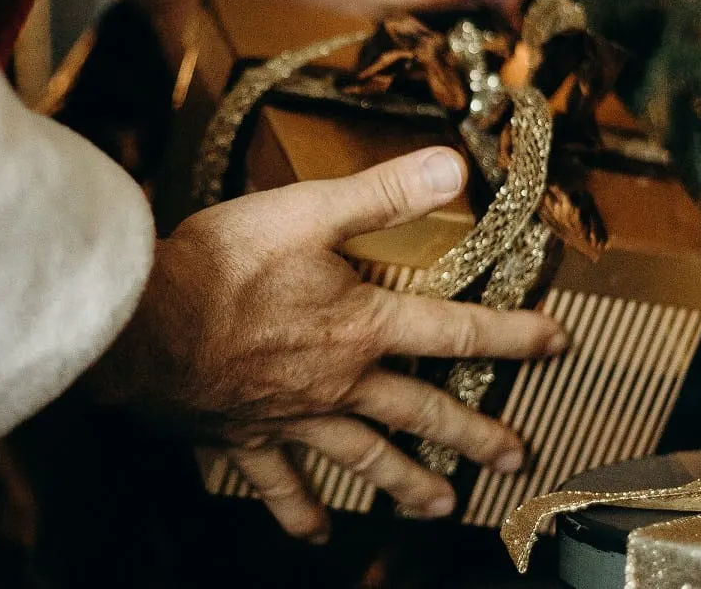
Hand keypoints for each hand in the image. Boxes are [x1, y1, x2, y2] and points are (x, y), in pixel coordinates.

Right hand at [86, 147, 566, 540]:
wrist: (143, 324)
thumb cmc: (221, 264)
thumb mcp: (308, 210)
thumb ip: (382, 193)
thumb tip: (454, 167)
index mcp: (360, 326)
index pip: (453, 331)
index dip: (511, 335)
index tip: (557, 345)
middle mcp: (337, 383)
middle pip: (421, 413)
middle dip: (474, 435)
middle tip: (517, 460)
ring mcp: (291, 419)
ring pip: (362, 459)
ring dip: (406, 483)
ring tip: (443, 508)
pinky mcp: (242, 438)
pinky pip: (278, 486)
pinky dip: (297, 511)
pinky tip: (314, 532)